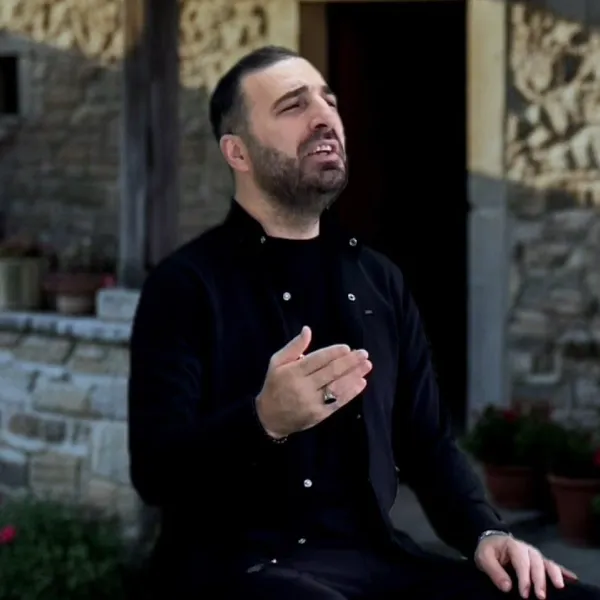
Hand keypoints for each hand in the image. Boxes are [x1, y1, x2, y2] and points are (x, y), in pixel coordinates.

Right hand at [256, 326, 371, 437]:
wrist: (270, 418)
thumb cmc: (275, 385)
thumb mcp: (277, 362)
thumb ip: (294, 347)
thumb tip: (307, 330)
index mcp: (293, 372)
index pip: (317, 360)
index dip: (333, 353)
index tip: (347, 348)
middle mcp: (304, 387)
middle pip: (331, 372)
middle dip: (349, 362)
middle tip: (363, 354)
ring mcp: (313, 403)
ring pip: (337, 387)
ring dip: (354, 375)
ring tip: (366, 366)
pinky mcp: (320, 415)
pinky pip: (338, 402)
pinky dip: (351, 392)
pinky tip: (361, 382)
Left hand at [475, 534, 577, 597]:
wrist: (491, 542)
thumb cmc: (488, 550)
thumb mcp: (484, 558)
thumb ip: (494, 571)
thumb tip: (507, 587)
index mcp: (513, 546)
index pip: (521, 562)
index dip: (524, 578)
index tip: (524, 594)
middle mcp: (527, 549)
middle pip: (537, 563)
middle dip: (539, 580)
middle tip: (540, 597)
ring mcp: (535, 555)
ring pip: (547, 563)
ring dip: (554, 575)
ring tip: (560, 587)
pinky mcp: (540, 561)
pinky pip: (553, 565)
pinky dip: (563, 571)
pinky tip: (572, 579)